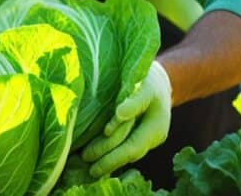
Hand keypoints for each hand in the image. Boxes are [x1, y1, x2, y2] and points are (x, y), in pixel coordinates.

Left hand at [80, 60, 170, 176]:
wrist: (156, 79)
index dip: (113, 151)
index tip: (89, 155)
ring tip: (83, 162)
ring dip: (105, 159)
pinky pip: (123, 148)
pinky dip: (108, 153)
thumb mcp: (145, 85)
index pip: (133, 145)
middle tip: (83, 160)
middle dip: (106, 159)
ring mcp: (144, 139)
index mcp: (157, 127)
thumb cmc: (149, 78)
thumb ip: (135, 100)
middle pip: (128, 153)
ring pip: (124, 153)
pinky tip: (92, 157)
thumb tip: (119, 113)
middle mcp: (152, 138)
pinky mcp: (136, 136)